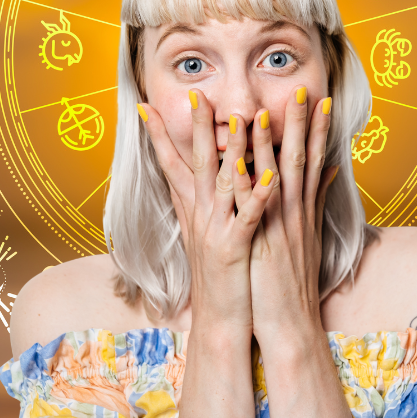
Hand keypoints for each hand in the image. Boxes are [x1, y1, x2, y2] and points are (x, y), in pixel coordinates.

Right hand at [139, 92, 268, 331]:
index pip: (172, 165)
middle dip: (197, 127)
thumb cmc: (222, 278)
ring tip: (241, 118)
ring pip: (225, 181)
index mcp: (195, 211)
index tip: (146, 105)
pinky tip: (270, 175)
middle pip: (197, 163)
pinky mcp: (234, 249)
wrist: (219, 323)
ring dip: (234, 149)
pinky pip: (248, 217)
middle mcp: (201, 216)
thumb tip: (214, 181)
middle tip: (195, 94)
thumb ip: (213, 204)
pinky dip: (258, 195)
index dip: (158, 135)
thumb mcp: (214, 234)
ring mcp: (216, 231)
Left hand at [245, 86, 337, 346]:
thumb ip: (316, 200)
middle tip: (301, 91)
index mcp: (301, 210)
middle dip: (300, 125)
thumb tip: (331, 170)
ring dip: (269, 146)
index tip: (321, 98)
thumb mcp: (307, 238)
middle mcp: (294, 213)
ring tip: (262, 113)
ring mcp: (279, 227)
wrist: (291, 324)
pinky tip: (236, 167)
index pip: (313, 161)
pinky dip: (245, 187)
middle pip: (299, 160)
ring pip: (275, 180)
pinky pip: (252, 210)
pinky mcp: (261, 244)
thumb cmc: (292, 283)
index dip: (317, 130)